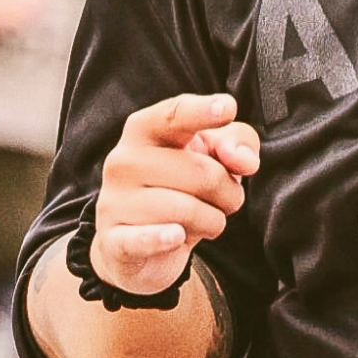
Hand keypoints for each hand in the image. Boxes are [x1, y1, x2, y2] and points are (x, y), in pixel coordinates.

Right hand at [93, 92, 258, 295]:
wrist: (140, 248)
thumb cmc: (183, 190)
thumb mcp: (215, 157)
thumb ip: (238, 143)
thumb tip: (243, 159)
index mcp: (144, 131)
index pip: (174, 115)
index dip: (202, 112)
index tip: (227, 108)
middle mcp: (123, 160)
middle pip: (203, 173)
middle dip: (229, 193)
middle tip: (226, 201)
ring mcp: (115, 201)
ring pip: (188, 210)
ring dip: (213, 222)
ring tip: (206, 222)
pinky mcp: (115, 241)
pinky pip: (145, 239)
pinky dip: (164, 239)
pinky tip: (175, 236)